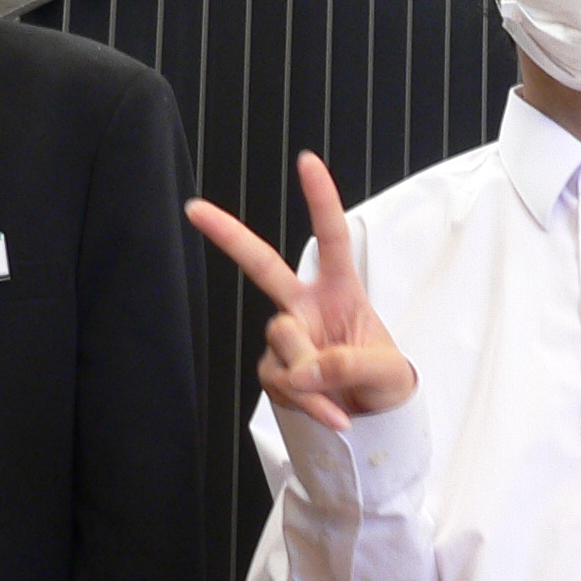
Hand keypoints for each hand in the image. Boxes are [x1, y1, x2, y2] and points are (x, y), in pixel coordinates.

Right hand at [186, 153, 415, 432]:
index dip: (320, 199)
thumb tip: (302, 369)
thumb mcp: (387, 372)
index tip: (307, 161)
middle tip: (193, 208)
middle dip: (227, 235)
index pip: (331, 238)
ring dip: (311, 373)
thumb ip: (349, 365)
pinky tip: (332, 414)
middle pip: (262, 266)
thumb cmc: (387, 381)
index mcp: (340, 289)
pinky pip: (280, 381)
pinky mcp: (275, 370)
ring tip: (341, 393)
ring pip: (281, 339)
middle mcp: (306, 306)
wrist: (375, 420)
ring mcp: (287, 337)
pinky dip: (307, 401)